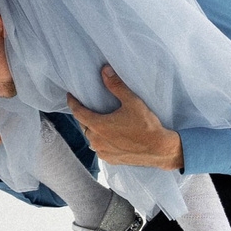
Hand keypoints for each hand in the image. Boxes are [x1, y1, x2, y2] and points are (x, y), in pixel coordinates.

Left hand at [69, 67, 183, 170]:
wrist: (160, 149)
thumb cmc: (146, 125)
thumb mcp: (132, 102)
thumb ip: (116, 86)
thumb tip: (105, 70)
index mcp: (99, 126)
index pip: (78, 112)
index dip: (72, 103)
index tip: (70, 96)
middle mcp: (97, 141)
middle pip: (84, 125)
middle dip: (84, 116)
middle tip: (87, 108)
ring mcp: (103, 152)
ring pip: (91, 139)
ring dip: (92, 130)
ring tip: (98, 122)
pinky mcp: (110, 160)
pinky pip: (100, 149)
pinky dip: (101, 142)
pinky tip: (108, 137)